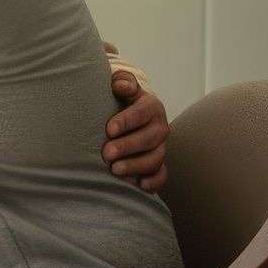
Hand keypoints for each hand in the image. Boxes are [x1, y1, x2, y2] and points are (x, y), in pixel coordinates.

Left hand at [104, 71, 168, 191]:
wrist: (127, 112)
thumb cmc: (119, 98)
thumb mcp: (121, 85)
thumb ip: (122, 81)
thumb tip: (120, 85)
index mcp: (150, 106)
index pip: (141, 113)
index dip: (126, 121)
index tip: (108, 129)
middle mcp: (159, 127)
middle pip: (149, 138)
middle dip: (128, 147)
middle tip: (106, 153)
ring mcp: (160, 146)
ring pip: (155, 158)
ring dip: (136, 166)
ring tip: (114, 170)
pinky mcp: (157, 162)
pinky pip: (161, 174)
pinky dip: (154, 181)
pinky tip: (140, 185)